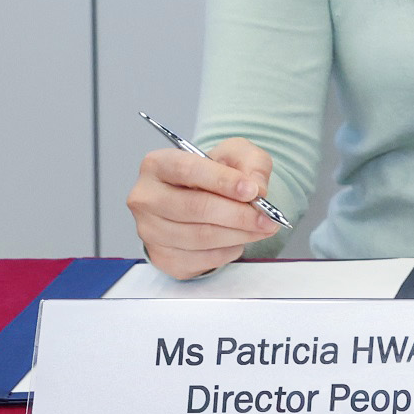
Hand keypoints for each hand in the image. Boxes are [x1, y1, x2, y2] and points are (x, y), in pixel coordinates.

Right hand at [128, 138, 276, 279]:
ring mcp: (150, 231)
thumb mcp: (236, 154)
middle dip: (238, 215)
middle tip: (267, 218)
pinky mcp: (162, 257)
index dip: (223, 181)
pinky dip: (227, 251)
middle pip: (194, 208)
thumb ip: (251, 163)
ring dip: (238, 234)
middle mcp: (146, 198)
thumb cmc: (214, 175)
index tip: (253, 191)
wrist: (203, 199)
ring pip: (200, 237)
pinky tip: (239, 239)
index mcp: (157, 165)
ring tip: (262, 228)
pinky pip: (201, 259)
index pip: (187, 170)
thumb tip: (257, 188)